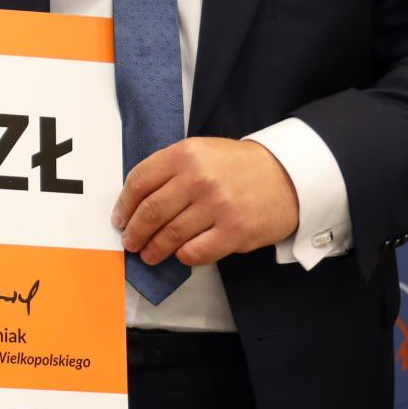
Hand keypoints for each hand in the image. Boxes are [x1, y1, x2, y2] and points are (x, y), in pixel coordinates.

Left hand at [113, 137, 299, 266]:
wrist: (287, 176)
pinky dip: (183, 257)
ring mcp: (217, 206)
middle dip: (134, 232)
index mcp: (185, 154)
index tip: (120, 219)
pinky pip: (196, 252)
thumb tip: (135, 201)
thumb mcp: (200, 151)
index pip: (139, 182)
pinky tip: (180, 255)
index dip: (124, 205)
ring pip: (170, 235)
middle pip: (150, 212)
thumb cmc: (238, 166)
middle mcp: (198, 179)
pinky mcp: (234, 231)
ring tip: (148, 254)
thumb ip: (169, 169)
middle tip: (130, 242)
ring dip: (154, 249)